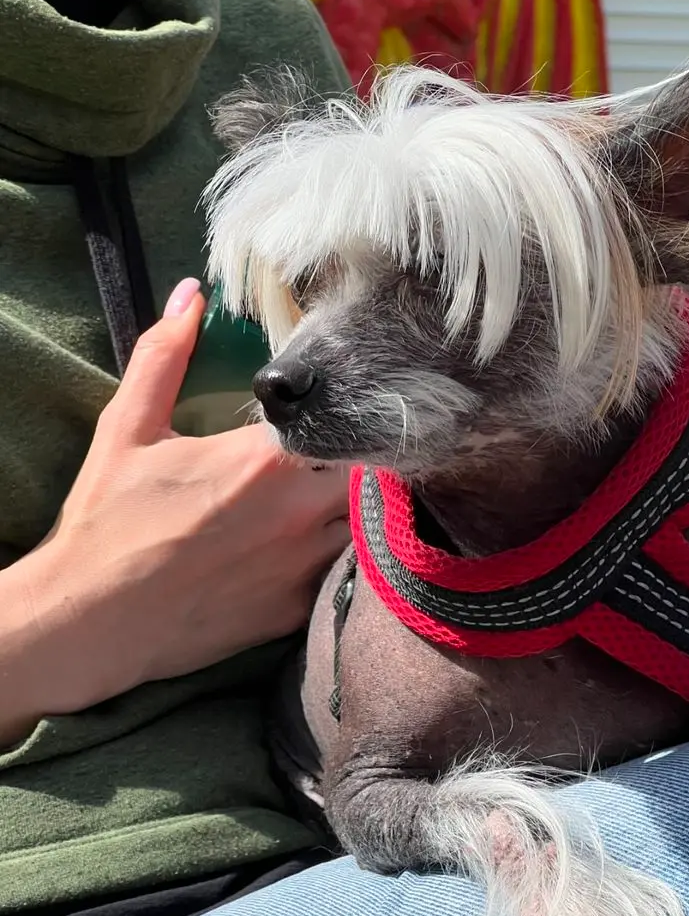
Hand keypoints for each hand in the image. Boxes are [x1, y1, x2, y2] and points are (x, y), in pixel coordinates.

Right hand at [1, 280, 350, 737]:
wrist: (89, 620)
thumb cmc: (107, 521)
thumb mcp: (128, 428)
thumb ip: (166, 356)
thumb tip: (191, 295)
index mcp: (267, 459)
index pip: (342, 422)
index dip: (348, 414)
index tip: (344, 410)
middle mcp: (301, 512)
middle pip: (372, 473)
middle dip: (364, 460)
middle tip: (346, 454)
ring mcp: (305, 566)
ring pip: (369, 526)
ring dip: (361, 510)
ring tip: (334, 500)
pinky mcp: (298, 610)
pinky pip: (343, 574)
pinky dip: (341, 557)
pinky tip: (313, 548)